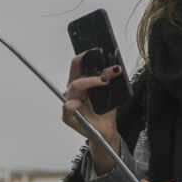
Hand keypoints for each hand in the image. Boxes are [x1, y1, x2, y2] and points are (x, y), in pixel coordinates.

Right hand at [62, 52, 122, 167]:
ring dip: (91, 82)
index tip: (98, 50)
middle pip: (75, 72)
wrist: (105, 131)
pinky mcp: (69, 117)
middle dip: (91, 66)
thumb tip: (114, 68)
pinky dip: (72, 105)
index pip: (77, 64)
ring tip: (104, 82)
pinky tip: (78, 104)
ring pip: (75, 86)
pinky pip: (67, 108)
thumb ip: (109, 81)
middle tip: (107, 68)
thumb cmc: (104, 112)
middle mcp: (73, 91)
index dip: (85, 56)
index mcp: (80, 83)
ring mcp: (70, 102)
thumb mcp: (110, 94)